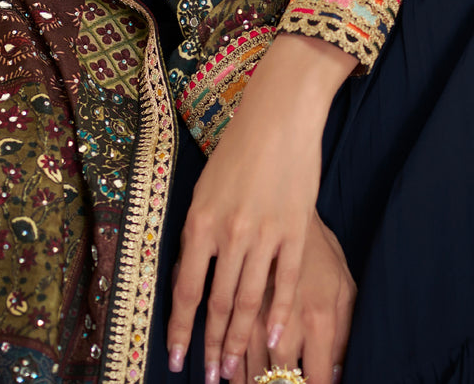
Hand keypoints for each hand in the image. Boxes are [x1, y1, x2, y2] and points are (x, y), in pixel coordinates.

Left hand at [167, 33, 355, 380]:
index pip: (187, 290)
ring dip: (241, 340)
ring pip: (251, 300)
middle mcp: (230, 232)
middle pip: (219, 304)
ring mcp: (265, 233)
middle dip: (213, 346)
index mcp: (201, 222)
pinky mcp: (295, 229)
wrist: (279, 116)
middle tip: (211, 377)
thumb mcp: (205, 190)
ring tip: (236, 370)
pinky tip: (275, 341)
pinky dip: (278, 315)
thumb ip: (199, 235)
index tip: (178, 361)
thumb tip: (193, 279)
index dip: (182, 330)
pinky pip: (285, 282)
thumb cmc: (238, 149)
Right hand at [234, 210, 356, 383]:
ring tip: (235, 382)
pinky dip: (227, 363)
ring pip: (246, 367)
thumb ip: (343, 335)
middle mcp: (287, 320)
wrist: (283, 200)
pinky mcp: (233, 300)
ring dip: (241, 381)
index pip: (316, 380)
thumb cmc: (319, 248)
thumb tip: (335, 375)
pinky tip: (225, 373)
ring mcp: (258, 313)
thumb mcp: (344, 286)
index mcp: (320, 319)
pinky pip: (227, 343)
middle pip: (277, 381)